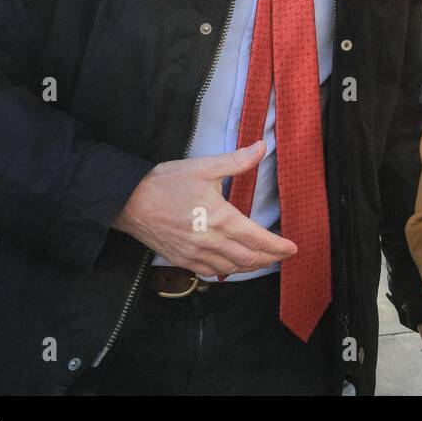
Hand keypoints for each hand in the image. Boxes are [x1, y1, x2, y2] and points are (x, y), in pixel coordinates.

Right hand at [113, 141, 296, 276]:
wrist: (129, 202)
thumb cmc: (165, 183)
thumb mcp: (204, 167)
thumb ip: (236, 161)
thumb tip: (261, 147)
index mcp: (219, 217)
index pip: (257, 238)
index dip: (278, 246)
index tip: (292, 248)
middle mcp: (209, 241)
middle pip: (248, 258)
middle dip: (270, 259)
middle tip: (284, 256)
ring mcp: (195, 254)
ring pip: (231, 269)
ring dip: (251, 267)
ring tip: (264, 260)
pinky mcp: (182, 260)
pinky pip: (211, 273)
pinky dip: (228, 271)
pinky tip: (234, 265)